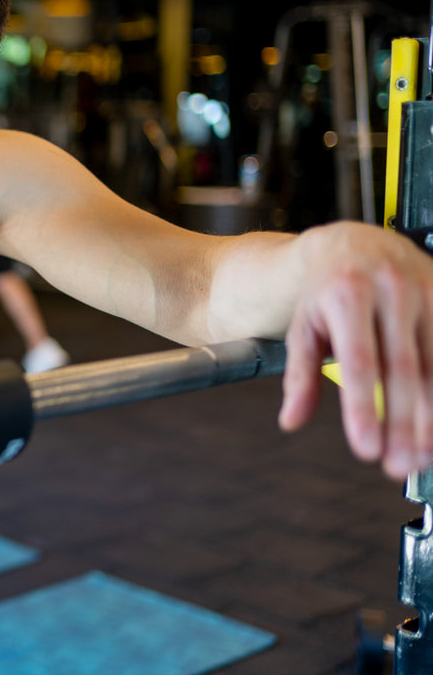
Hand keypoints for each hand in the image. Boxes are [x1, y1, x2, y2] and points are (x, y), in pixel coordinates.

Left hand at [279, 223, 432, 480]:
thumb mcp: (303, 327)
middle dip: (404, 424)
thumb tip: (291, 420)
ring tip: (421, 456)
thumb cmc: (327, 290)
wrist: (356, 243)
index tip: (367, 449)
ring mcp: (426, 291)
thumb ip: (300, 376)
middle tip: (399, 465)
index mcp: (347, 293)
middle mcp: (391, 289)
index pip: (360, 361)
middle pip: (404, 369)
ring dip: (432, 417)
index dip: (363, 409)